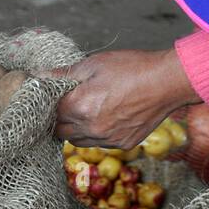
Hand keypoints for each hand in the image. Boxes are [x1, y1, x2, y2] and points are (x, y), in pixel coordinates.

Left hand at [44, 47, 200, 149]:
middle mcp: (92, 128)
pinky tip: (107, 116)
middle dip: (59, 119)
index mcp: (81, 106)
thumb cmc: (132, 68)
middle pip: (60, 132)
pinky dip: (97, 133)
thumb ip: (64, 75)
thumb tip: (40, 77)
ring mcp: (109, 139)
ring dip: (76, 129)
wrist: (168, 82)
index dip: (49, 104)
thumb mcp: (94, 64)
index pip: (50, 113)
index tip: (52, 96)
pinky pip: (100, 143)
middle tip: (66, 104)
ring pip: (78, 141)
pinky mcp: (123, 144)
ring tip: (86, 110)